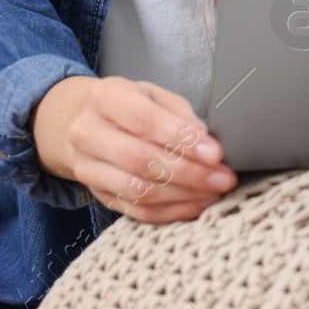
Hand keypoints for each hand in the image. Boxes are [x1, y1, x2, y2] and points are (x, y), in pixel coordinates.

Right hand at [33, 75, 235, 222]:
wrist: (86, 123)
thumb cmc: (130, 106)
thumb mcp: (155, 96)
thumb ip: (181, 116)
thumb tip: (207, 144)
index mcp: (106, 97)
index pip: (145, 121)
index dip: (182, 139)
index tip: (215, 153)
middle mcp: (88, 133)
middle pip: (140, 160)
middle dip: (189, 173)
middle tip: (223, 177)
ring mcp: (87, 167)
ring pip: (138, 190)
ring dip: (183, 196)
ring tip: (215, 191)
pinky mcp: (96, 194)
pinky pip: (136, 210)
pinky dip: (171, 211)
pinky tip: (197, 204)